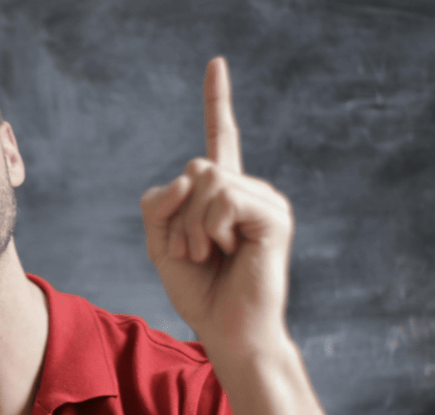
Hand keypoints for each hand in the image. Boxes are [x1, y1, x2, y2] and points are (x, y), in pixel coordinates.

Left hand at [141, 57, 293, 353]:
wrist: (227, 330)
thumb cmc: (199, 291)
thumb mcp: (161, 243)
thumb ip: (159, 203)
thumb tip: (190, 174)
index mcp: (223, 194)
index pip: (219, 138)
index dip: (216, 101)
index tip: (216, 63)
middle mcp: (247, 190)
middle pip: (195, 167)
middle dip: (178, 216)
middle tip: (194, 252)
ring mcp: (265, 201)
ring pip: (207, 181)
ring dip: (192, 227)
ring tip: (210, 255)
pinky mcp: (274, 216)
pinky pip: (224, 199)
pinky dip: (211, 229)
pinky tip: (228, 251)